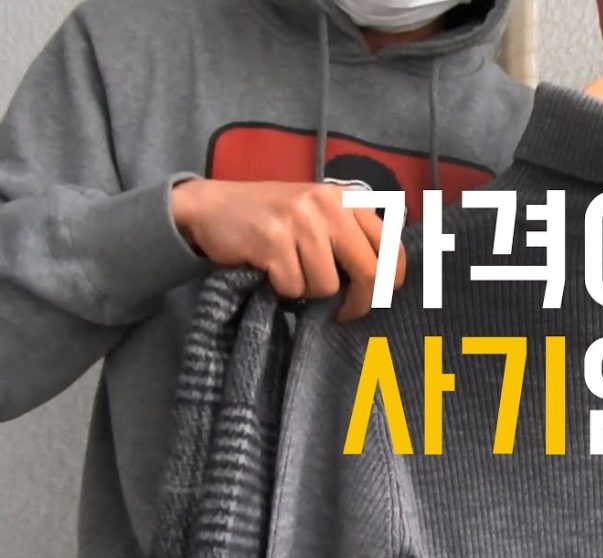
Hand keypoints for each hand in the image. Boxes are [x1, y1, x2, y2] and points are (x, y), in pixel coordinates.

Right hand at [171, 179, 406, 321]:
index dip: (388, 282)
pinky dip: (282, 290)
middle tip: (343, 313)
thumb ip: (351, 237)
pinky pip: (293, 287)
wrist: (211, 206)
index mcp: (348, 199)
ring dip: (308, 292)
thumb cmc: (273, 219)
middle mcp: (329, 205)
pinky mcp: (272, 239)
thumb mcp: (319, 214)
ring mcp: (300, 220)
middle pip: (368, 272)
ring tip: (290, 274)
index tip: (375, 299)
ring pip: (327, 286)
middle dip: (358, 302)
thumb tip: (384, 285)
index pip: (391, 247)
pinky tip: (270, 273)